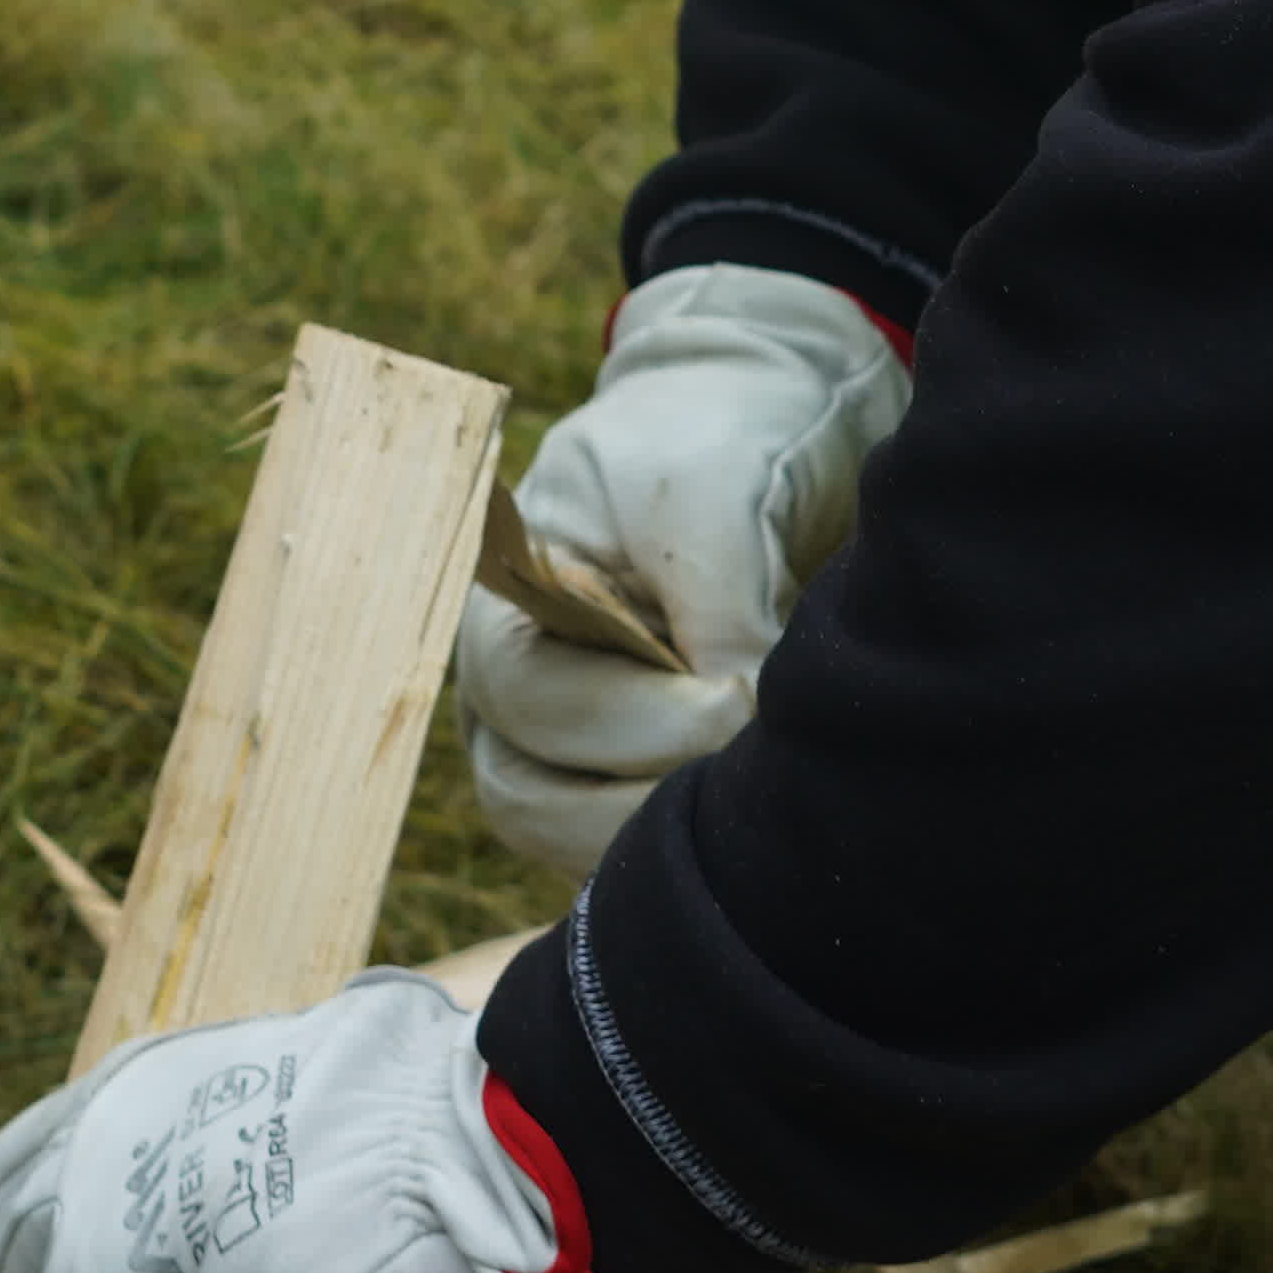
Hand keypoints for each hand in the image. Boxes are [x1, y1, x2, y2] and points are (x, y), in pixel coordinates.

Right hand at [454, 265, 906, 872]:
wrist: (762, 424)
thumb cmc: (714, 437)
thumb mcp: (715, 487)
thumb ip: (717, 601)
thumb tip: (740, 719)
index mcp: (505, 606)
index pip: (533, 707)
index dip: (636, 721)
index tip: (740, 698)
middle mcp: (517, 694)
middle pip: (533, 802)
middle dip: (644, 803)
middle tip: (751, 773)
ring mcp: (568, 748)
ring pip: (579, 846)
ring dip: (672, 833)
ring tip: (764, 798)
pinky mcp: (632, 781)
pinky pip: (639, 849)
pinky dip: (698, 845)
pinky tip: (766, 811)